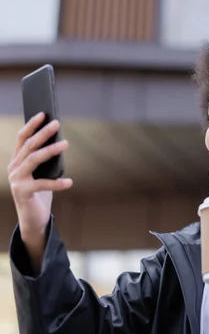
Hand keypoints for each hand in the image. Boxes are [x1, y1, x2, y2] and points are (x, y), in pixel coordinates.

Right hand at [8, 112, 72, 237]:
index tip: (43, 113)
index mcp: (17, 160)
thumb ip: (47, 160)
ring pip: (33, 159)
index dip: (31, 125)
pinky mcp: (22, 193)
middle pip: (29, 146)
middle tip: (57, 123)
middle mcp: (14, 168)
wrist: (34, 219)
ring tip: (65, 144)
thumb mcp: (43, 173)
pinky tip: (69, 182)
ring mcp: (16, 180)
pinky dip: (57, 183)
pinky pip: (42, 184)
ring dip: (50, 150)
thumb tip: (61, 142)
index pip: (22, 138)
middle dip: (43, 133)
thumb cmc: (41, 193)